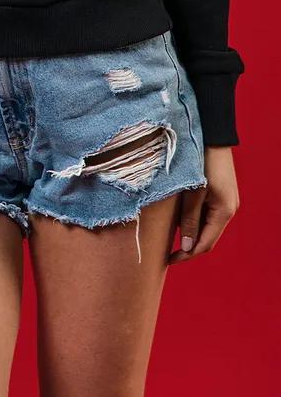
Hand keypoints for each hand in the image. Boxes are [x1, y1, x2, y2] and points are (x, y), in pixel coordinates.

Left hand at [169, 146, 238, 262]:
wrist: (212, 137)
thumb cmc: (201, 162)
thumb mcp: (192, 192)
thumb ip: (189, 219)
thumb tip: (187, 246)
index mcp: (224, 212)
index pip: (206, 244)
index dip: (188, 254)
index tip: (169, 260)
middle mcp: (228, 210)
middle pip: (208, 237)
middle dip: (190, 247)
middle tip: (168, 252)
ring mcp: (226, 202)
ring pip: (207, 226)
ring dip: (191, 233)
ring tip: (170, 237)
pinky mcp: (220, 194)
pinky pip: (207, 214)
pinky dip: (194, 220)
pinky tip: (180, 219)